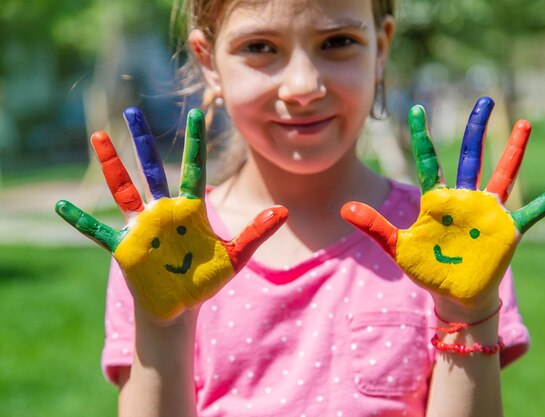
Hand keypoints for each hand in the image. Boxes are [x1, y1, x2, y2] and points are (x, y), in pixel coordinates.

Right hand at [56, 108, 286, 319]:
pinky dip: (81, 220)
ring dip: (111, 165)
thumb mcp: (235, 256)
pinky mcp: (125, 247)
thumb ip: (257, 232)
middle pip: (151, 169)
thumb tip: (284, 210)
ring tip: (98, 136)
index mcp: (191, 209)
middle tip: (132, 111)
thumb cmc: (206, 279)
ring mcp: (142, 227)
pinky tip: (60, 206)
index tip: (197, 112)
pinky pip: (98, 231)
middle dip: (142, 141)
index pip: (194, 167)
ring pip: (124, 189)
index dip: (195, 141)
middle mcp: (164, 211)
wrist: (182, 305)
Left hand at [342, 97, 544, 307]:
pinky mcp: (506, 231)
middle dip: (476, 128)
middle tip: (484, 99)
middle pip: (470, 156)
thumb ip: (375, 227)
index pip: (428, 161)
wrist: (453, 293)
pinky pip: (530, 213)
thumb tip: (345, 208)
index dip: (423, 137)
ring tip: (524, 123)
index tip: (416, 109)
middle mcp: (463, 199)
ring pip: (502, 174)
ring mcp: (486, 212)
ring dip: (513, 150)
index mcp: (436, 201)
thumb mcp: (398, 247)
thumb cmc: (426, 268)